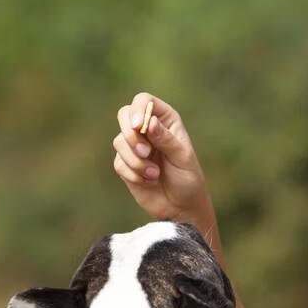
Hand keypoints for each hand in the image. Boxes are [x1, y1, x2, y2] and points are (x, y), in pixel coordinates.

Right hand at [112, 92, 211, 222]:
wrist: (181, 206)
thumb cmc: (188, 179)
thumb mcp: (182, 158)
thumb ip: (166, 139)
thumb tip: (149, 122)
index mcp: (165, 120)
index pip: (144, 101)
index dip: (138, 109)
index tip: (137, 125)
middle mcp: (147, 129)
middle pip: (124, 115)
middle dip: (131, 135)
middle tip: (145, 152)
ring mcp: (135, 146)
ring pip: (119, 141)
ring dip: (136, 161)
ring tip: (155, 174)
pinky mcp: (126, 164)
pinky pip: (119, 163)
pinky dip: (133, 173)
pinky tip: (149, 181)